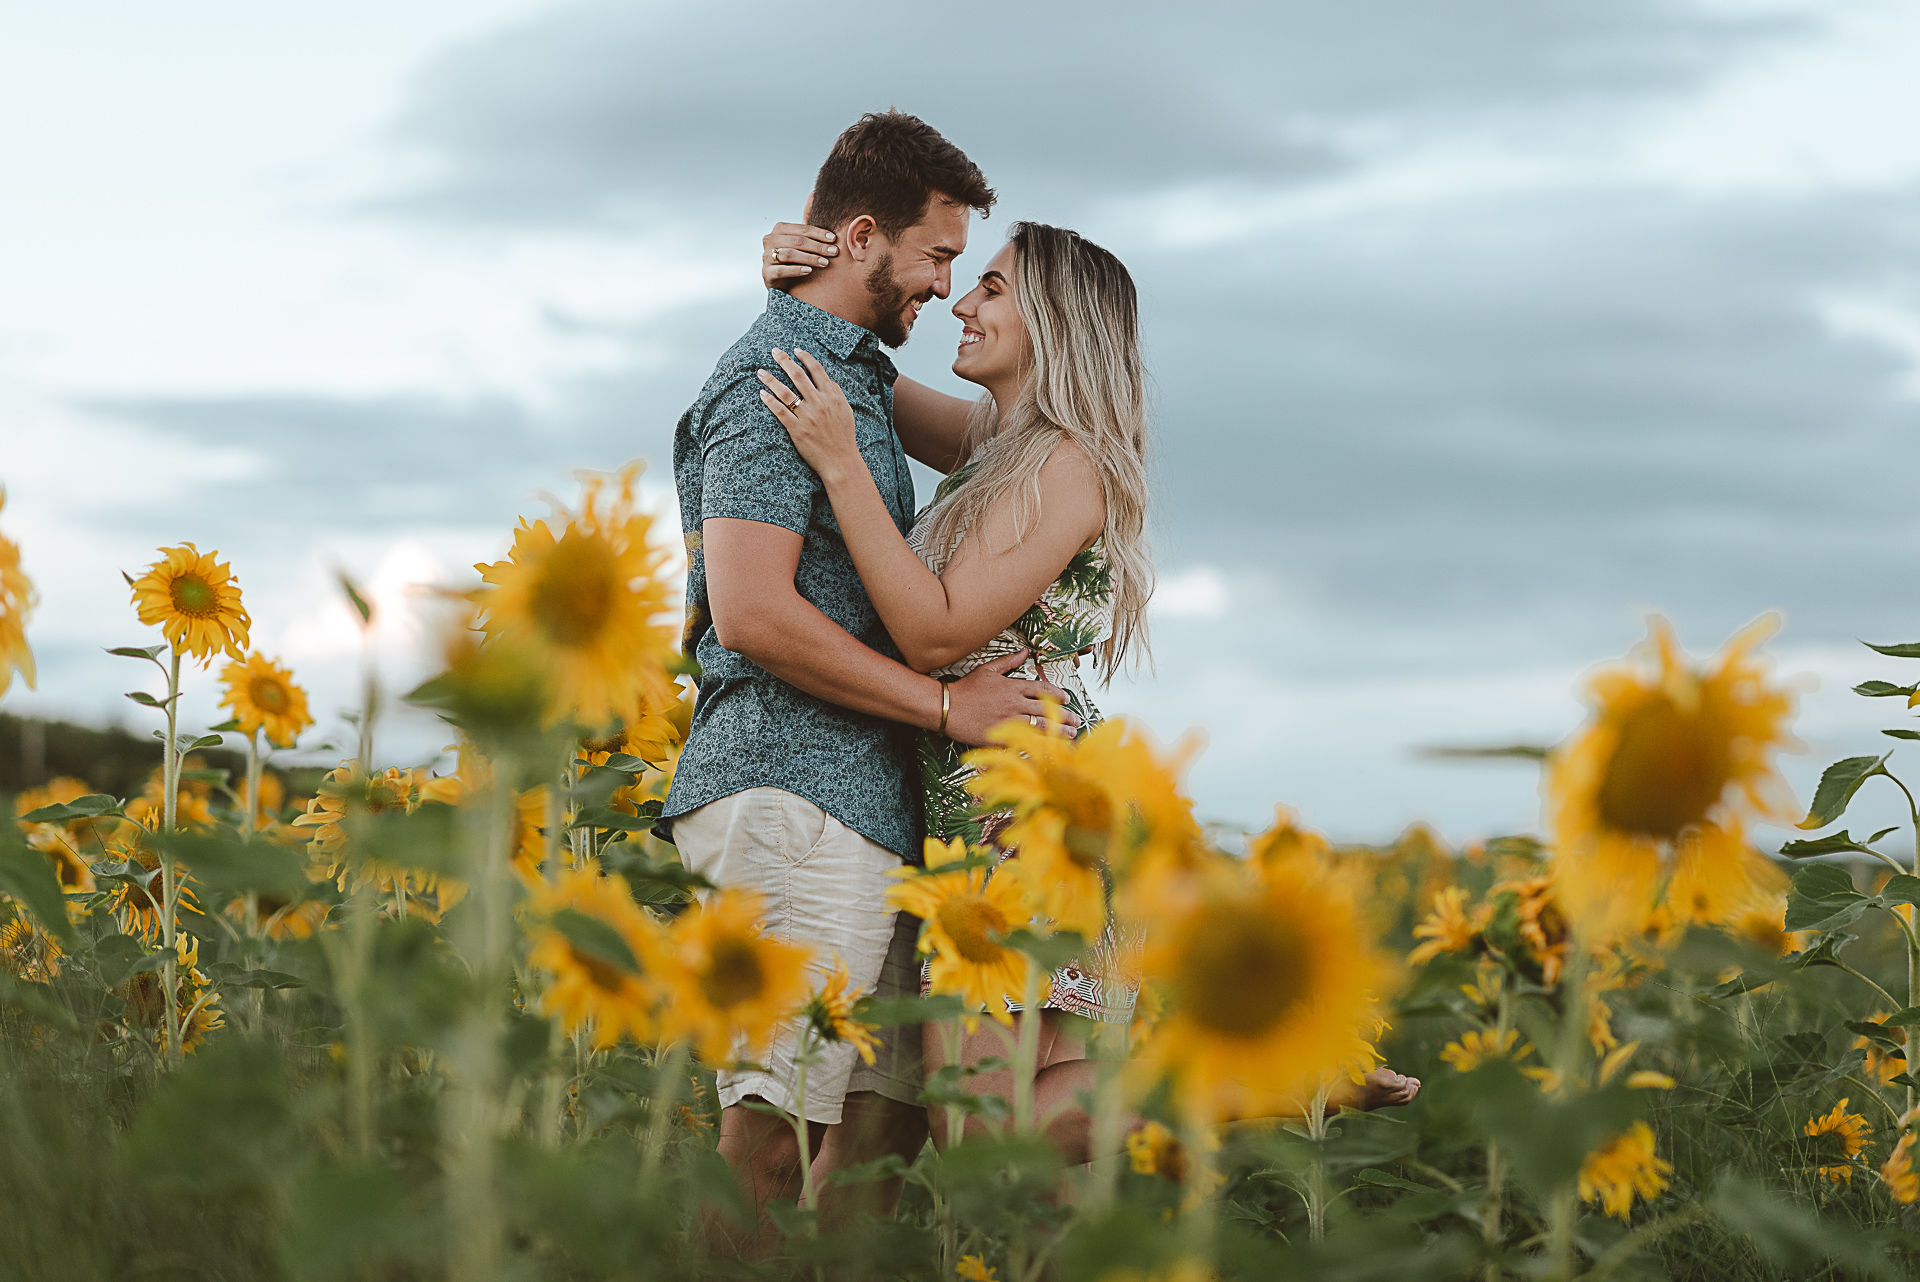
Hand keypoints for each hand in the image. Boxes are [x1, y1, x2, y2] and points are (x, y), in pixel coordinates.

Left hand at [759, 347, 860, 481]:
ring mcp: (807, 416)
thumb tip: (828, 379)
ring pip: (785, 392)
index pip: (817, 370)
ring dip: (771, 379)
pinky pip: (780, 412)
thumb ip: (837, 393)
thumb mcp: (846, 411)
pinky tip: (761, 393)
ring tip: (760, 372)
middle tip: (774, 351)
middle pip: (798, 376)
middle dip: (784, 361)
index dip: (805, 358)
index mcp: (831, 396)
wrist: (841, 461)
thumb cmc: (844, 437)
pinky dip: (770, 401)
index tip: (796, 350)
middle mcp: (819, 403)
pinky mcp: (797, 429)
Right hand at [762, 221, 837, 289]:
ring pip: (789, 254)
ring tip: (825, 262)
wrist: (781, 284)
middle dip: (818, 246)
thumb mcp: (802, 247)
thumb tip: (834, 235)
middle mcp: (770, 240)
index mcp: (779, 230)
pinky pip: (781, 270)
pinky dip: (796, 270)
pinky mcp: (766, 273)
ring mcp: (766, 257)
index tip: (834, 239)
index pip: (801, 229)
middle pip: (796, 241)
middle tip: (834, 252)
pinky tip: (808, 271)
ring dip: (809, 258)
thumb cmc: (796, 261)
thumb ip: (811, 238)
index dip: (818, 233)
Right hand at [942, 650, 1083, 746]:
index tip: (1068, 699)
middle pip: (1047, 710)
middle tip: (1076, 720)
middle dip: (1065, 716)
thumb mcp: (987, 670)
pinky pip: (1024, 743)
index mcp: (1013, 687)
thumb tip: (1025, 652)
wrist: (946, 707)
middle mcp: (1015, 705)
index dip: (1059, 695)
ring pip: (1041, 727)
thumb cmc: (966, 688)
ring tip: (1071, 735)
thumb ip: (1009, 662)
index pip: (1044, 690)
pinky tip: (1051, 750)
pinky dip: (1039, 746)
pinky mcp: (1000, 738)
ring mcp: (1009, 722)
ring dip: (1059, 732)